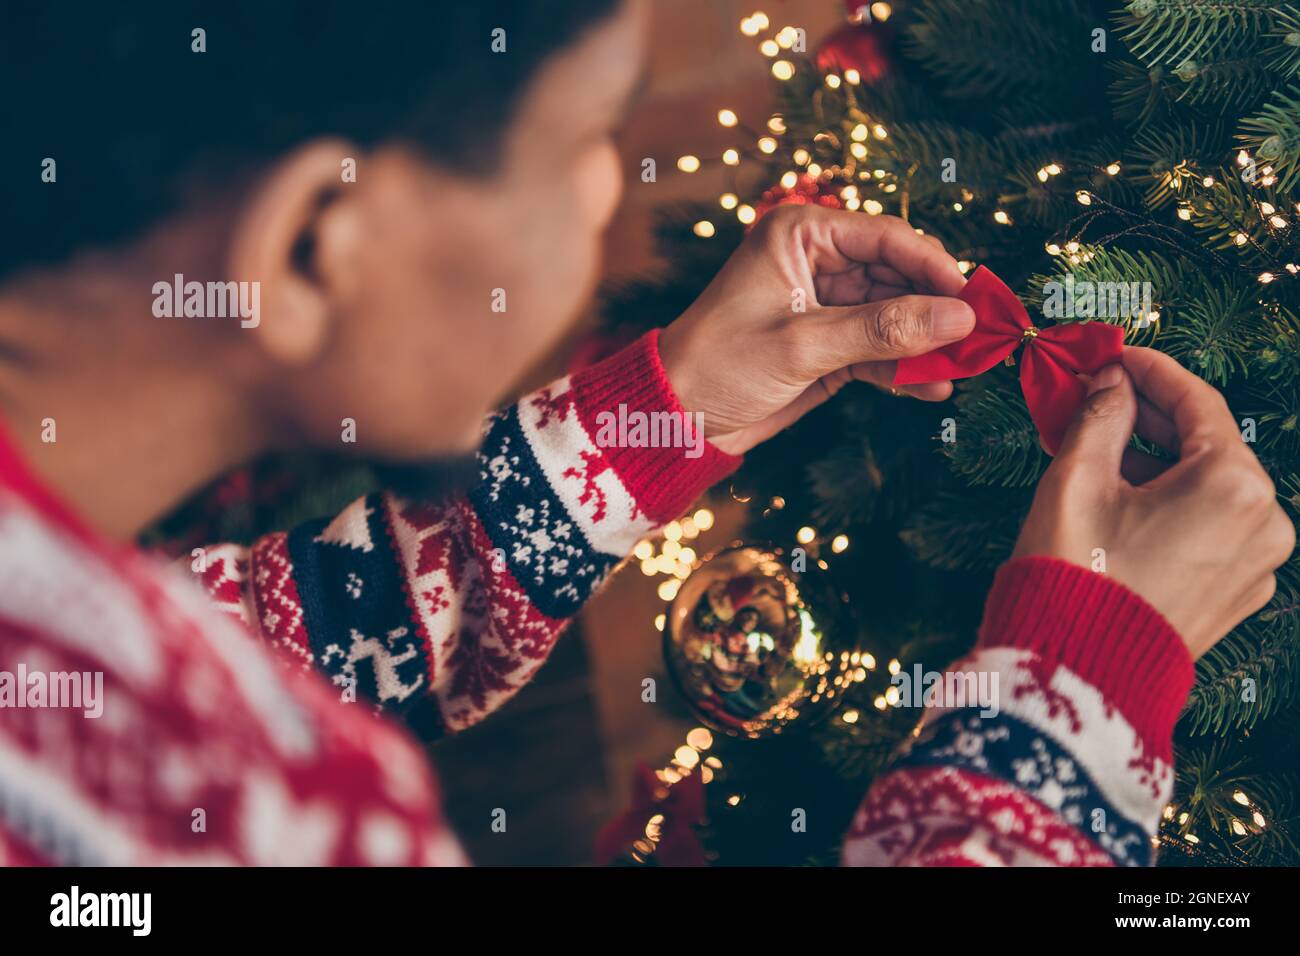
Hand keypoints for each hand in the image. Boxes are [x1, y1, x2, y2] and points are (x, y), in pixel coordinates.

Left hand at [658, 205, 973, 454]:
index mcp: (801, 235)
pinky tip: (934, 387)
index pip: (887, 237)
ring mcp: (825, 305)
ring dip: (927, 342)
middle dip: (937, 309)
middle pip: (899, 275)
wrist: (676, 418)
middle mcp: (817, 261)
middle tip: (981, 337)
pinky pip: (880, 349)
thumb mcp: (803, 345)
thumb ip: (883, 330)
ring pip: (895, 315)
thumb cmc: (720, 364)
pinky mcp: (828, 346)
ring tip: (966, 366)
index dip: (935, 267)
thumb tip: (959, 317)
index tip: (972, 299)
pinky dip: (905, 367)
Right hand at [1013, 347, 1294, 658]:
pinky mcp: (1236, 595)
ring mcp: (1255, 565)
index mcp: (1234, 488)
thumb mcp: (1076, 478)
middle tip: (1097, 397)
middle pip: (1206, 446)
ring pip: (1207, 489)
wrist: (1075, 676)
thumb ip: (1100, 415)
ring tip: (1098, 451)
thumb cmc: (1075, 577)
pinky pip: (1209, 529)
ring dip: (1156, 463)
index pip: (1197, 403)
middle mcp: (1262, 524)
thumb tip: (1110, 382)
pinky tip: (1121, 498)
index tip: (1116, 355)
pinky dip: (1170, 505)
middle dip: (1148, 419)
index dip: (1150, 371)